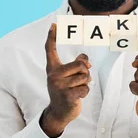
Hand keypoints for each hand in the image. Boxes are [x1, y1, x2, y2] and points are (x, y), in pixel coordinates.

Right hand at [41, 23, 91, 137]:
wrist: (59, 112)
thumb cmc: (65, 91)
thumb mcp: (67, 76)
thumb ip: (76, 64)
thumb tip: (86, 59)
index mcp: (52, 68)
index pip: (51, 50)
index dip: (52, 37)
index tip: (54, 25)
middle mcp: (54, 75)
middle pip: (81, 64)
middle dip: (85, 72)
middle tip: (79, 81)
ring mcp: (59, 86)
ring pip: (85, 77)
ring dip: (86, 83)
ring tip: (77, 89)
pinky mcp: (67, 96)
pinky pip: (85, 88)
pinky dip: (85, 92)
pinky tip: (77, 96)